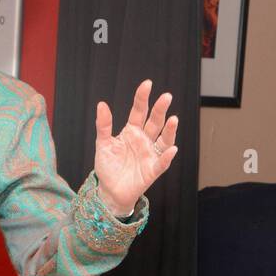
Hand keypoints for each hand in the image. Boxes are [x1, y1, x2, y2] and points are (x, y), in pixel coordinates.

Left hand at [94, 80, 178, 216]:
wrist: (109, 191)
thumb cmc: (108, 167)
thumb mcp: (102, 144)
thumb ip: (104, 126)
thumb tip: (102, 104)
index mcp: (132, 131)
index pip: (139, 111)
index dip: (143, 98)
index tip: (147, 84)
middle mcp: (144, 140)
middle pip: (154, 122)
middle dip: (160, 109)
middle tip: (166, 96)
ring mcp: (150, 154)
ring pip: (164, 139)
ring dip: (170, 130)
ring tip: (173, 119)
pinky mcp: (152, 170)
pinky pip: (161, 162)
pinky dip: (167, 156)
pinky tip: (171, 149)